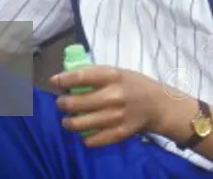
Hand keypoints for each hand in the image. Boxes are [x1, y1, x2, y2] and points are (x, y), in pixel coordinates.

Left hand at [52, 66, 167, 145]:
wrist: (158, 105)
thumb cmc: (133, 85)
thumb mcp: (117, 72)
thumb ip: (94, 74)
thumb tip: (66, 78)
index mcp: (112, 76)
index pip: (80, 77)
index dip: (63, 80)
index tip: (54, 82)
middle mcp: (113, 96)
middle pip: (75, 103)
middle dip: (62, 103)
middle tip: (62, 103)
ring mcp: (116, 116)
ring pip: (79, 124)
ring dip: (68, 122)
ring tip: (68, 120)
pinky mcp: (119, 133)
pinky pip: (92, 139)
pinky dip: (85, 137)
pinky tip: (85, 132)